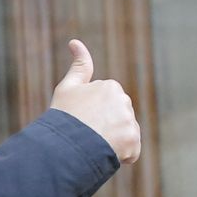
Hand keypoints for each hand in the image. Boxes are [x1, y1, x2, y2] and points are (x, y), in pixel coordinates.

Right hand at [48, 40, 140, 163]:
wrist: (64, 146)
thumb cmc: (63, 117)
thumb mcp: (67, 88)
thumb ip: (79, 66)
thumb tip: (75, 41)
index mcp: (111, 86)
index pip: (107, 104)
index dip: (93, 114)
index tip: (82, 119)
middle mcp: (124, 102)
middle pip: (119, 118)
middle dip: (107, 127)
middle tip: (88, 133)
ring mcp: (130, 122)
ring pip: (125, 134)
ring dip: (114, 141)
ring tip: (95, 145)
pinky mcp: (133, 142)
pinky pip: (131, 151)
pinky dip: (121, 155)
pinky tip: (105, 153)